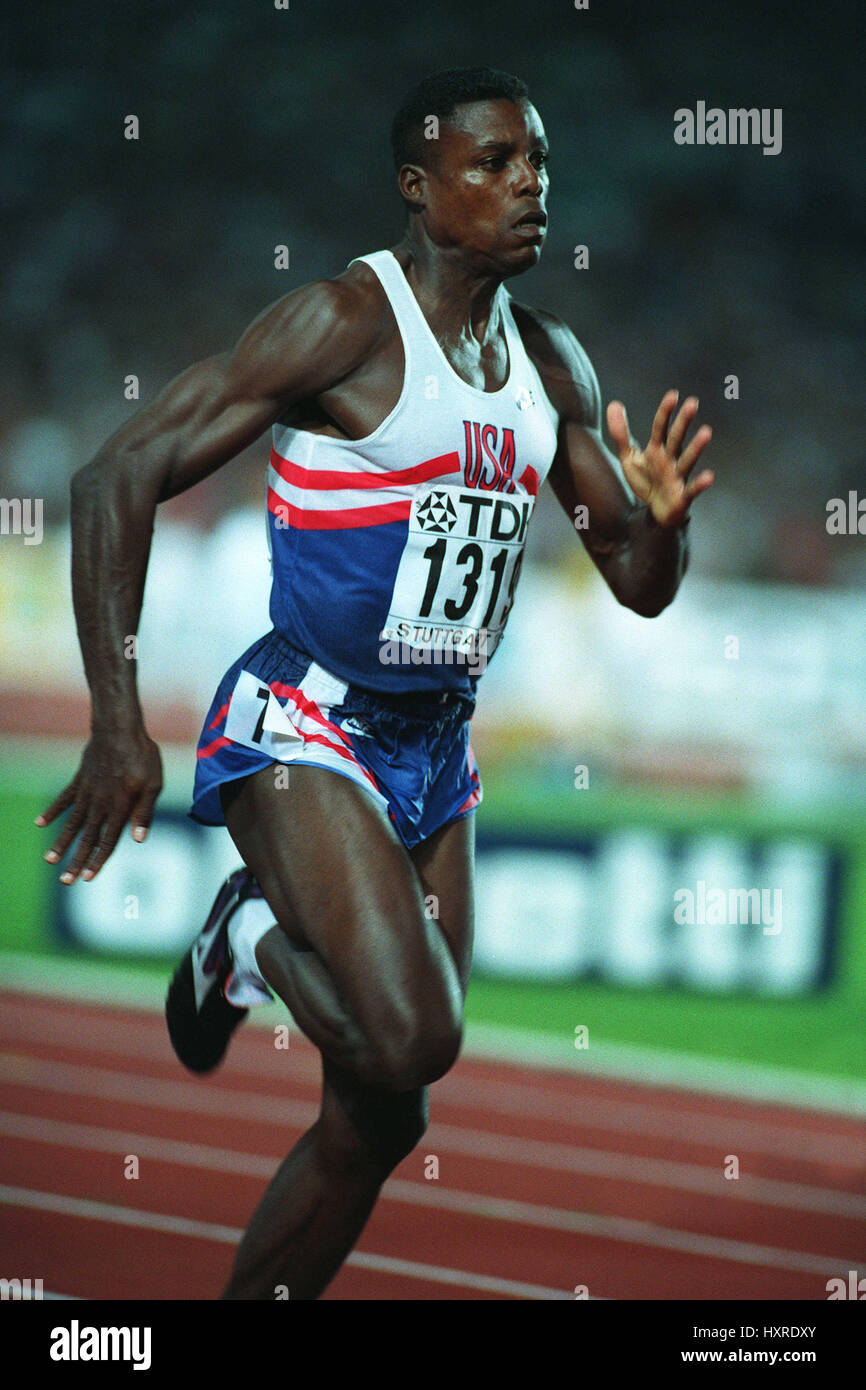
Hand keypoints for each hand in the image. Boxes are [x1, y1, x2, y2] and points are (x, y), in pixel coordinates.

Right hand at [36, 730, 162, 883]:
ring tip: (50, 860)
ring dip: (61, 842)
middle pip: (87, 837)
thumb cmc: (142, 756)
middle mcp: (101, 803)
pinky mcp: (79, 780)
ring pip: (72, 823)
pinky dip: (52, 811)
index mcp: (120, 806)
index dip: (98, 860)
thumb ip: (145, 812)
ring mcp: (87, 792)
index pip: (108, 840)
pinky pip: (64, 799)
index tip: (87, 877)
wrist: (119, 729)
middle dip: (76, 860)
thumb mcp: (153, 784)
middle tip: (65, 881)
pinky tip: (40, 824)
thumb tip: (139, 840)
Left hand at [607, 390, 713, 526]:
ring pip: (687, 460)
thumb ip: (621, 433)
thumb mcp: (629, 457)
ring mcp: (677, 477)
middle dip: (683, 421)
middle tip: (693, 403)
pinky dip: (700, 484)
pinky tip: (709, 477)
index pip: (661, 427)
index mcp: (657, 450)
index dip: (665, 412)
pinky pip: (692, 489)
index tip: (673, 395)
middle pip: (676, 438)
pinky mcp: (682, 496)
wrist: (655, 512)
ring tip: (707, 432)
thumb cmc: (646, 481)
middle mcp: (670, 460)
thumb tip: (613, 404)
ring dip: (696, 447)